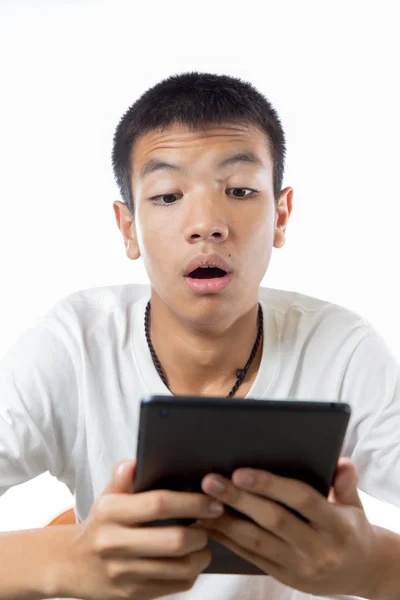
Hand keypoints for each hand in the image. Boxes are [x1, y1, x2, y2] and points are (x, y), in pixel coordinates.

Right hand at [61, 459, 223, 599]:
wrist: (71, 565)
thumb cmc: (99, 524)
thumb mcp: (106, 497)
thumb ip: (122, 478)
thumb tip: (135, 462)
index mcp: (110, 512)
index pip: (158, 504)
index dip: (191, 502)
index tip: (212, 501)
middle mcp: (114, 543)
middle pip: (174, 540)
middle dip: (202, 532)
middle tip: (211, 522)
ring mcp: (123, 572)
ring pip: (179, 568)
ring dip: (202, 554)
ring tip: (204, 542)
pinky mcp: (131, 594)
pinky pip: (174, 586)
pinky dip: (191, 572)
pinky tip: (192, 559)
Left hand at [198, 458, 378, 597]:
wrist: (362, 573)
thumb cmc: (352, 528)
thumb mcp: (356, 503)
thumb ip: (346, 481)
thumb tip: (340, 461)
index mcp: (337, 525)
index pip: (302, 500)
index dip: (270, 485)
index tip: (241, 471)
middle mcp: (319, 548)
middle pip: (273, 520)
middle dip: (239, 499)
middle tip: (211, 481)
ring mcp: (300, 567)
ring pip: (257, 542)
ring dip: (226, 521)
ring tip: (202, 502)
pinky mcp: (285, 577)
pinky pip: (251, 557)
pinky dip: (228, 541)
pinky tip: (208, 525)